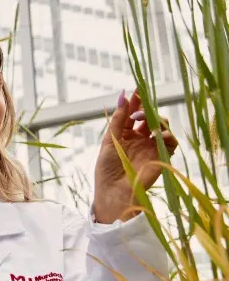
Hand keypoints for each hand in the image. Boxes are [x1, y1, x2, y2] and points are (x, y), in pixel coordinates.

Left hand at [93, 89, 178, 223]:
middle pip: (149, 117)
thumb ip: (118, 119)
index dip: (136, 101)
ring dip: (156, 120)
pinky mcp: (161, 156)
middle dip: (145, 109)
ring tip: (145, 123)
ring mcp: (151, 146)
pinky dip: (167, 134)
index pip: (133, 113)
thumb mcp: (110, 139)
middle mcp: (140, 138)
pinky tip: (158, 134)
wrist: (113, 191)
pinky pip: (171, 141)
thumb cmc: (107, 168)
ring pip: (162, 126)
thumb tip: (123, 96)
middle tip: (137, 111)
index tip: (137, 89)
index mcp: (125, 134)